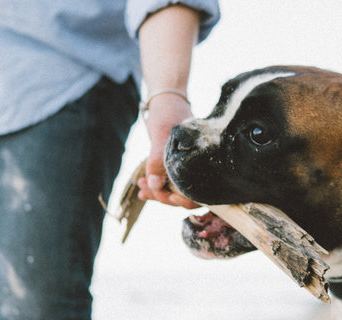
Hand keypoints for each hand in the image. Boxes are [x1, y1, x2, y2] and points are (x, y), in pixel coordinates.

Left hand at [137, 94, 199, 208]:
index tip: (165, 195)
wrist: (167, 98)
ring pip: (176, 187)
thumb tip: (155, 185)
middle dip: (163, 195)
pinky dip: (156, 184)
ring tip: (141, 188)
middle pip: (185, 194)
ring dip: (157, 190)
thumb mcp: (162, 134)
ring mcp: (188, 164)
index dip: (182, 200)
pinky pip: (169, 179)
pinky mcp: (178, 163)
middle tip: (144, 191)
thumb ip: (158, 160)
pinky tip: (143, 185)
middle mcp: (198, 165)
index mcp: (201, 161)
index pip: (197, 193)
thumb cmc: (168, 112)